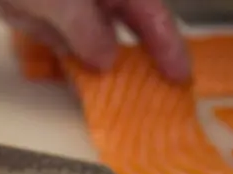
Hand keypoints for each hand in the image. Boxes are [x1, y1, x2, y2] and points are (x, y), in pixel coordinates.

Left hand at [0, 0, 190, 81]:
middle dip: (147, 60)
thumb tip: (108, 61)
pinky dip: (81, 72)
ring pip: (104, 45)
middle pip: (133, 29)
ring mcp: (75, 14)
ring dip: (114, 72)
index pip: (150, 12)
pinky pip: (74, 53)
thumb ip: (84, 26)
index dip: (168, 44)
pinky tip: (89, 93)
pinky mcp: (52, 28)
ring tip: (130, 101)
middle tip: (165, 93)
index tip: (180, 76)